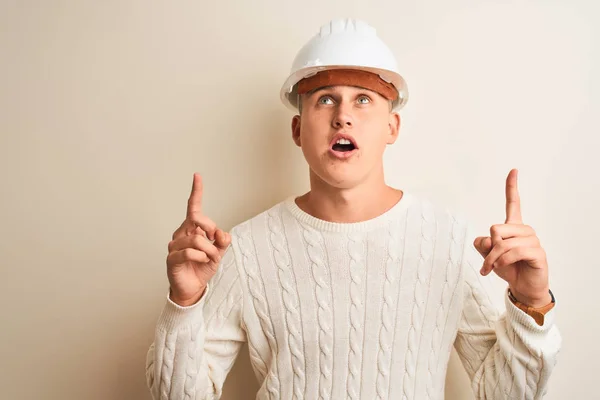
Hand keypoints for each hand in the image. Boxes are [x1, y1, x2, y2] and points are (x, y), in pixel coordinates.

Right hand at [166, 173, 230, 306]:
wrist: (193, 287)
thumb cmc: (203, 267)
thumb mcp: (219, 252)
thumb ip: (222, 241)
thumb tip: (221, 233)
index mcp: (192, 228)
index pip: (194, 207)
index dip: (196, 191)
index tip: (197, 176)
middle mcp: (182, 233)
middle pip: (198, 219)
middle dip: (212, 231)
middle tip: (216, 245)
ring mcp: (175, 245)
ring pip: (197, 239)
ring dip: (210, 250)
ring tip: (210, 258)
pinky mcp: (172, 258)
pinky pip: (190, 252)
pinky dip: (201, 257)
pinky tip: (201, 261)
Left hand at [473, 169, 550, 307]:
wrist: (521, 287)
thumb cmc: (507, 268)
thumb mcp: (488, 255)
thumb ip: (483, 244)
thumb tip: (489, 240)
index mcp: (513, 226)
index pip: (513, 203)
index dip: (512, 186)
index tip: (514, 170)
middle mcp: (524, 230)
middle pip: (496, 228)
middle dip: (488, 249)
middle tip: (487, 263)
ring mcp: (533, 241)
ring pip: (502, 243)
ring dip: (492, 259)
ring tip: (492, 268)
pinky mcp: (538, 253)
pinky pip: (513, 252)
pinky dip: (502, 261)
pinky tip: (500, 268)